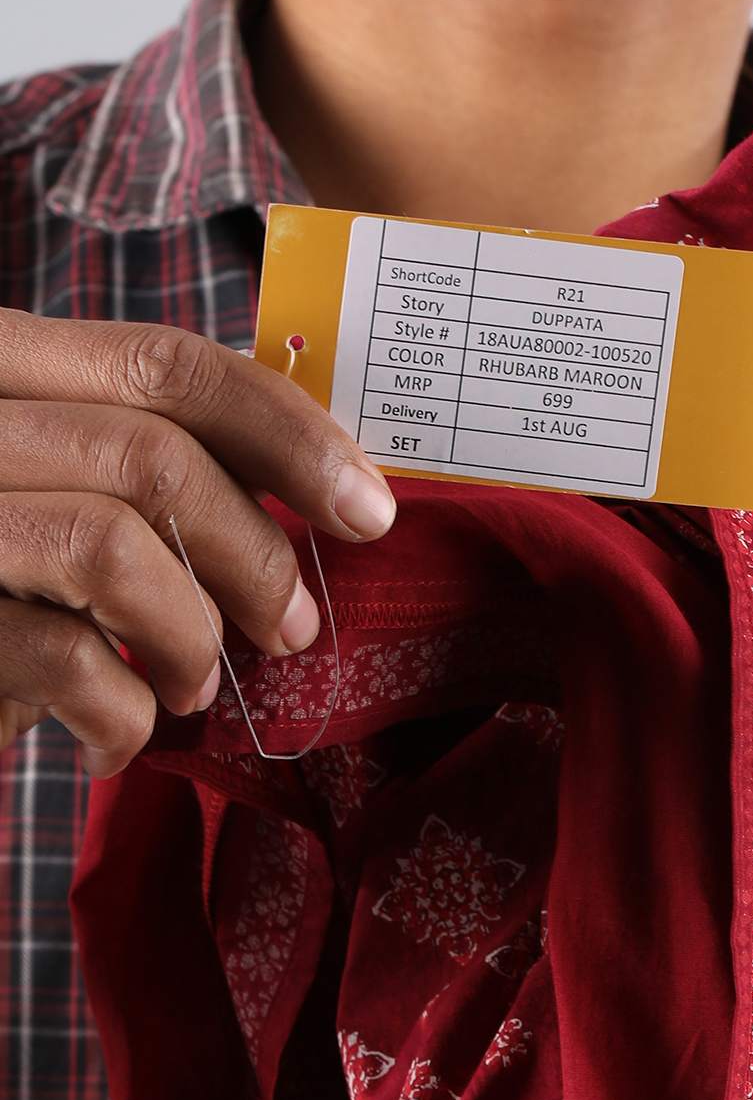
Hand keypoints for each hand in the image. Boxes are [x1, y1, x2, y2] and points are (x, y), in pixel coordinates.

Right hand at [0, 311, 395, 774]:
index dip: (290, 435)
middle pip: (155, 455)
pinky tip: (120, 738)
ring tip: (195, 686)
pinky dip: (123, 714)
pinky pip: (62, 658)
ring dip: (191, 636)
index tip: (367, 509)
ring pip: (113, 546)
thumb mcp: (58, 487)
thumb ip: (146, 467)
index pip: (169, 364)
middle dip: (256, 556)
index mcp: (1, 360)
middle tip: (293, 630)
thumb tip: (318, 497)